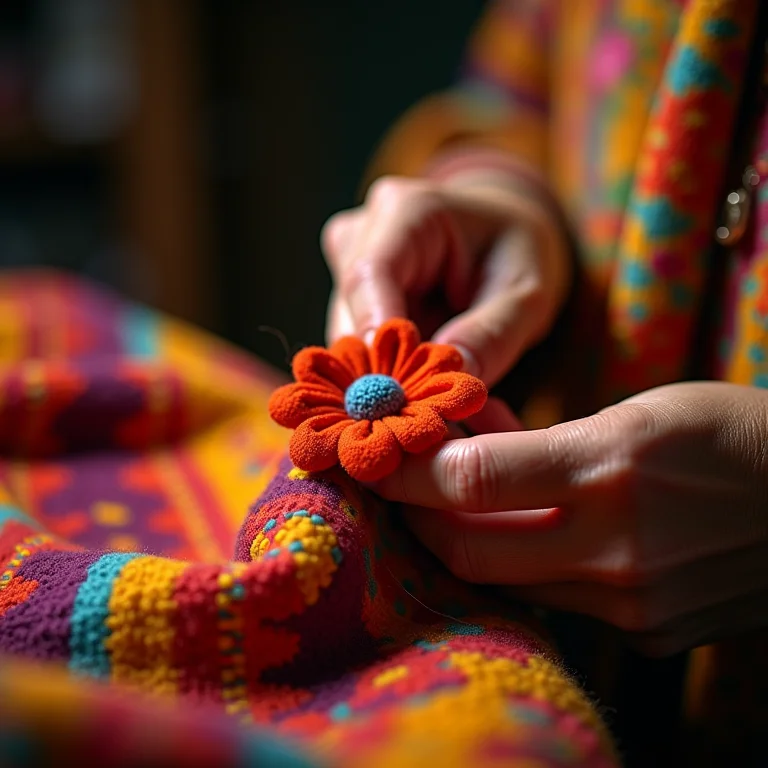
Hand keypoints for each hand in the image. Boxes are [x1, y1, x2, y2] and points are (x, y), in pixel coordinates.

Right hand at [321, 168, 570, 386]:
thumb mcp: (526, 294)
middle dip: (387, 371)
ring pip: (348, 340)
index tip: (396, 390)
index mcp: (408, 211)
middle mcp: (363, 232)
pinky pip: (356, 348)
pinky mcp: (347, 298)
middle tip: (430, 417)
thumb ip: (492, 335)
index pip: (369, 274)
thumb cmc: (514, 253)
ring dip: (389, 378)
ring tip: (438, 405)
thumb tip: (449, 379)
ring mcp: (348, 265)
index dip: (376, 334)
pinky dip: (388, 376)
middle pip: (352, 315)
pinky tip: (422, 391)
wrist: (498, 237)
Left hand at [371, 382, 767, 655]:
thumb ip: (542, 438)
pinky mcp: (649, 634)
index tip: (374, 455)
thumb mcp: (637, 409)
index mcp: (614, 466)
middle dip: (420, 518)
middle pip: (468, 550)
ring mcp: (634, 604)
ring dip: (470, 544)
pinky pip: (557, 602)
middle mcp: (618, 548)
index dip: (406, 471)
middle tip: (404, 488)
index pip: (470, 480)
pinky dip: (528, 568)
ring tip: (466, 505)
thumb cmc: (735, 433)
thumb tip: (467, 442)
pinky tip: (536, 537)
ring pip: (507, 582)